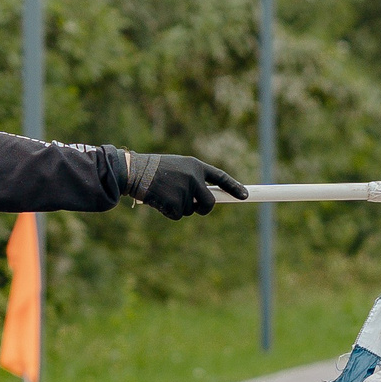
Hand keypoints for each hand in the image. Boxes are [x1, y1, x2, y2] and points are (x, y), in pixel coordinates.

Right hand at [123, 153, 247, 218]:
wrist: (135, 171)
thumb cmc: (154, 169)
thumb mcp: (178, 167)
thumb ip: (193, 179)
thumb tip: (205, 200)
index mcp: (195, 165)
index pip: (220, 177)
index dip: (234, 187)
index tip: (245, 195)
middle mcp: (194, 178)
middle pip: (209, 202)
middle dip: (204, 208)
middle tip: (196, 207)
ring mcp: (185, 191)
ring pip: (190, 210)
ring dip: (179, 208)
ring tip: (164, 194)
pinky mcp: (175, 203)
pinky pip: (177, 215)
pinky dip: (169, 213)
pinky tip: (159, 201)